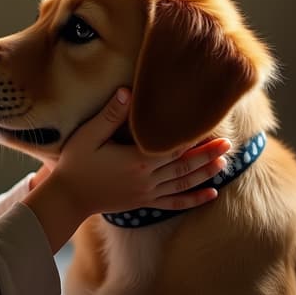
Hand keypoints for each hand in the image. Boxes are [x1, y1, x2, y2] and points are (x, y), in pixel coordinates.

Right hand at [49, 88, 229, 216]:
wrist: (67, 198)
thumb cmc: (75, 163)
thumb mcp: (88, 135)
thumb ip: (110, 115)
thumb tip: (128, 91)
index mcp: (136, 160)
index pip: (172, 147)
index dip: (192, 138)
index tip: (210, 127)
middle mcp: (146, 178)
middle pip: (184, 166)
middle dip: (207, 155)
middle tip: (228, 144)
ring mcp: (146, 193)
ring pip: (183, 184)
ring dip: (205, 173)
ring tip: (224, 163)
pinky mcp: (142, 203)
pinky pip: (173, 203)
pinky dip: (193, 199)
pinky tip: (211, 195)